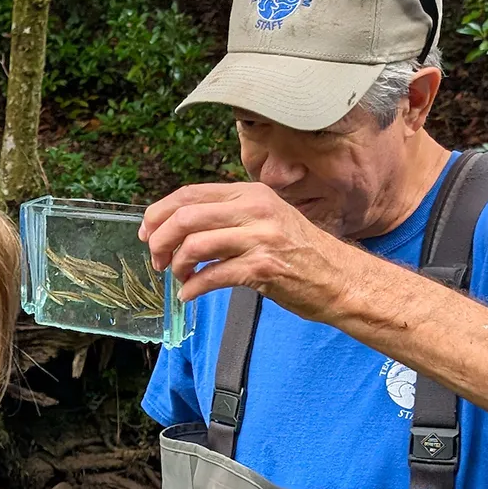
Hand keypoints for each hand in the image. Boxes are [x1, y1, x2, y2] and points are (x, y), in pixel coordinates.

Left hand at [139, 182, 369, 322]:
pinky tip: (189, 294)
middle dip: (160, 242)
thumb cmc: (300, 252)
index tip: (147, 233)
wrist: (341, 278)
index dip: (158, 214)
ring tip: (180, 278)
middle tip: (157, 261)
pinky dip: (192, 288)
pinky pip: (212, 276)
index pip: (189, 194)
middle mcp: (255, 209)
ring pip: (194, 245)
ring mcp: (260, 238)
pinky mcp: (263, 268)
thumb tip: (180, 225)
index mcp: (251, 193)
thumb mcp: (266, 219)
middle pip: (185, 217)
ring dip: (177, 266)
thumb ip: (229, 216)